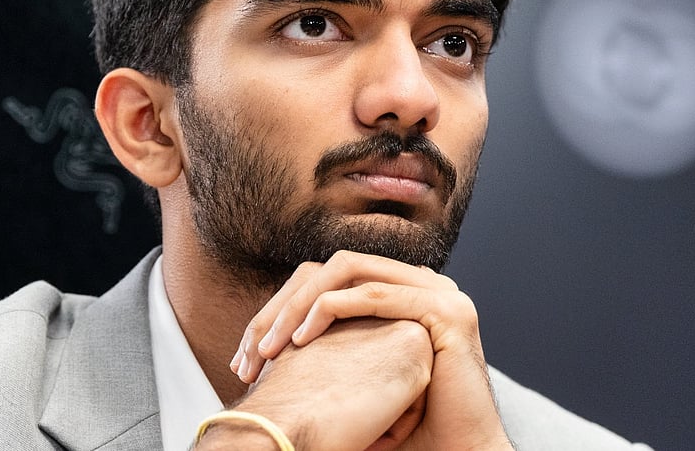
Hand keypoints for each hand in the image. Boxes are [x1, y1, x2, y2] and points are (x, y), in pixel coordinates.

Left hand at [231, 251, 512, 449]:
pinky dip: (330, 309)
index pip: (332, 276)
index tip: (249, 351)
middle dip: (284, 304)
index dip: (286, 305)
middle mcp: (421, 283)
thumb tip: (266, 334)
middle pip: (334, 267)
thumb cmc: (406, 428)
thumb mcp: (358, 375)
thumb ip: (332, 345)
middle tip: (251, 349)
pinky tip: (301, 338)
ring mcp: (437, 292)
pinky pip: (374, 294)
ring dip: (299, 306)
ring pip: (347, 271)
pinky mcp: (444, 310)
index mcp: (404, 292)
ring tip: (267, 347)